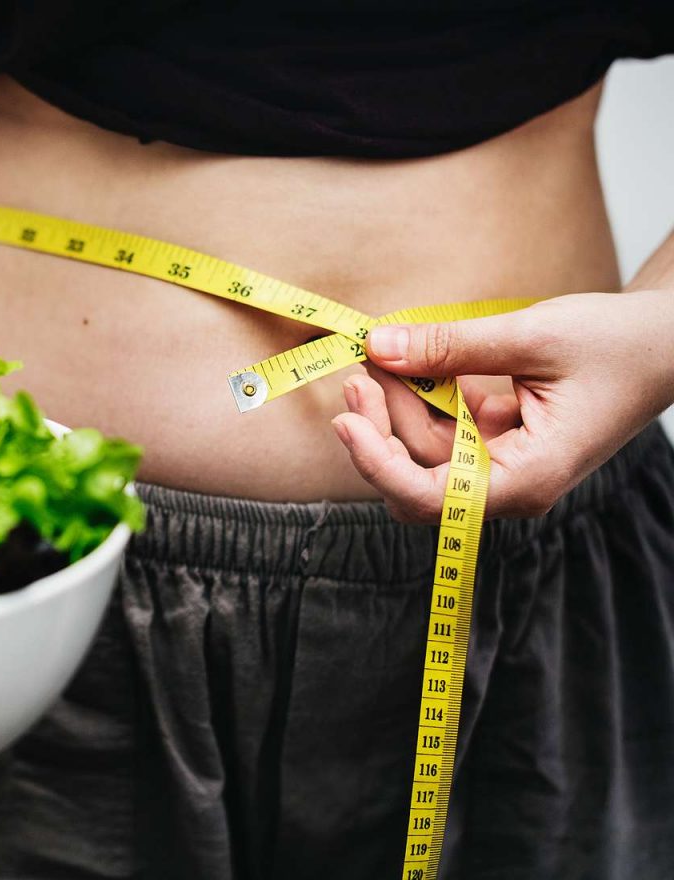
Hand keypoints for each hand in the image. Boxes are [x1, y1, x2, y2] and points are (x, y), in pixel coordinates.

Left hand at [331, 290, 673, 521]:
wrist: (667, 341)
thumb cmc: (618, 344)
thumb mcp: (531, 336)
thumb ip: (450, 346)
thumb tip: (378, 345)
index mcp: (527, 478)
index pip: (429, 498)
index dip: (378, 464)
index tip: (345, 420)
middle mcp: (509, 483)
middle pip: (417, 475)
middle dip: (381, 425)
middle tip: (359, 368)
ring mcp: (501, 462)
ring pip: (424, 448)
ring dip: (396, 402)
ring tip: (379, 353)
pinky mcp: (496, 438)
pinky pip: (444, 426)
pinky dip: (422, 394)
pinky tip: (407, 360)